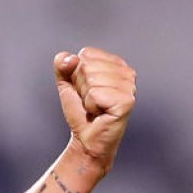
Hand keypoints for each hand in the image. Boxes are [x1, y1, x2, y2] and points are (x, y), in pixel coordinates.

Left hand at [54, 47, 136, 171]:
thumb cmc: (81, 111)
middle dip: (81, 86)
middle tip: (90, 101)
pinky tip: (100, 112)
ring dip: (86, 97)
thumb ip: (63, 65)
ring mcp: (129, 86)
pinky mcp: (126, 101)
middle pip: (86, 66)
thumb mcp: (67, 83)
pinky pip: (95, 94)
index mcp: (116, 64)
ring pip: (90, 79)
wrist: (86, 138)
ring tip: (95, 107)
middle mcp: (127, 72)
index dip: (77, 73)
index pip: (86, 54)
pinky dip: (91, 106)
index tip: (86, 89)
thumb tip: (69, 58)